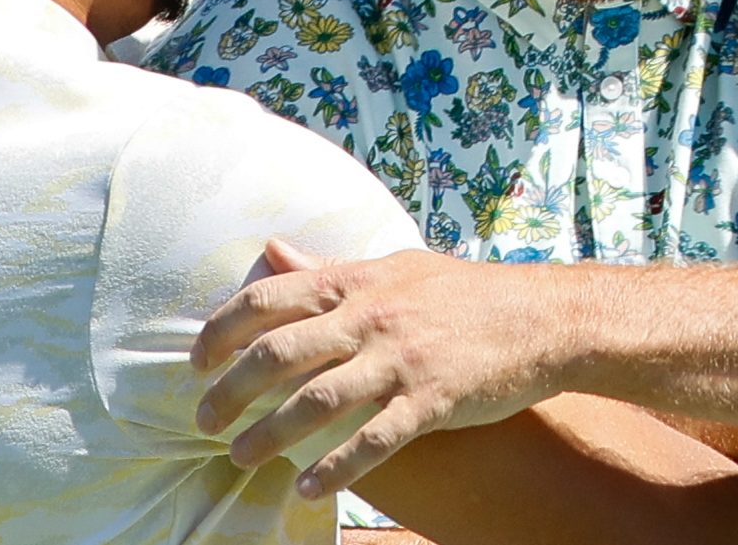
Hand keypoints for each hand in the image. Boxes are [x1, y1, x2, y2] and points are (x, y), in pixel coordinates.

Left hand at [191, 240, 561, 497]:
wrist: (541, 317)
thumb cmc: (461, 292)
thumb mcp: (392, 267)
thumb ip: (327, 266)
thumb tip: (270, 250)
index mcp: (357, 282)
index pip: (269, 299)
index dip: (221, 330)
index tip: (196, 361)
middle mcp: (371, 318)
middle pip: (280, 353)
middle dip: (232, 390)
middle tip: (203, 419)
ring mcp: (401, 361)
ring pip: (317, 401)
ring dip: (270, 434)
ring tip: (240, 457)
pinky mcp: (432, 401)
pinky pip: (374, 439)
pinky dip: (336, 466)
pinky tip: (307, 487)